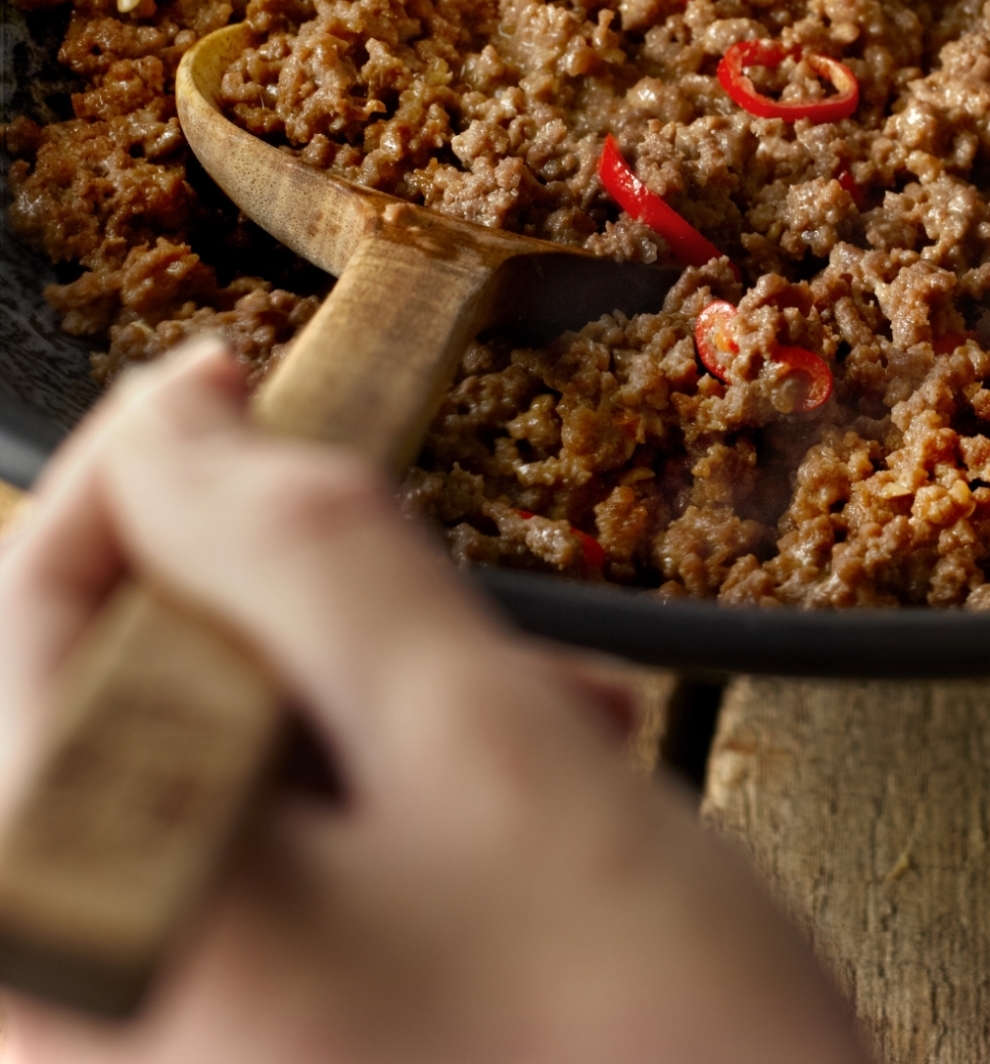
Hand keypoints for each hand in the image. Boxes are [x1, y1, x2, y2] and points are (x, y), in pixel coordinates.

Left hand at [0, 341, 867, 1063]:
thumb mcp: (487, 758)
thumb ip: (312, 560)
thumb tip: (176, 424)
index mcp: (74, 922)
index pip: (32, 621)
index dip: (147, 469)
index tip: (244, 380)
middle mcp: (68, 1021)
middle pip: (116, 735)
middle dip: (293, 639)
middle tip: (454, 607)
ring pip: (200, 832)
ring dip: (359, 751)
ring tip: (548, 741)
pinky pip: (249, 938)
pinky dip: (368, 862)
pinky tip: (513, 855)